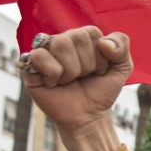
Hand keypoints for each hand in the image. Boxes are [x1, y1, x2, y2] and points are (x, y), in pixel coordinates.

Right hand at [20, 27, 131, 150]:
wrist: (88, 118)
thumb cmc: (100, 92)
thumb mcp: (121, 68)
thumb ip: (121, 45)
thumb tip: (103, 42)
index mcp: (81, 37)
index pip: (91, 32)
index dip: (99, 57)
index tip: (98, 71)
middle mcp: (61, 41)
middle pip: (74, 37)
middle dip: (85, 65)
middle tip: (82, 78)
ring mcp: (44, 52)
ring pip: (59, 44)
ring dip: (70, 71)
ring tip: (68, 81)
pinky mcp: (29, 66)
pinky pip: (39, 56)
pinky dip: (52, 75)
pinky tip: (53, 84)